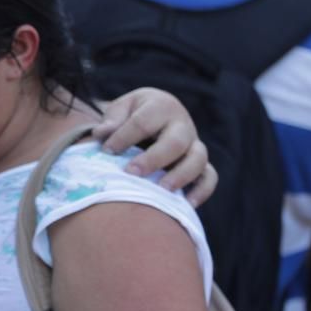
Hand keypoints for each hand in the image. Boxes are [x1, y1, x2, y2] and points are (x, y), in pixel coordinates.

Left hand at [93, 87, 217, 207]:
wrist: (152, 115)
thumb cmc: (131, 115)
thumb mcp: (120, 109)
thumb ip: (111, 121)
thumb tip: (101, 134)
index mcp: (160, 106)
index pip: (144, 122)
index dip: (124, 136)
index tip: (107, 150)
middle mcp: (182, 124)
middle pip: (176, 141)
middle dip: (153, 159)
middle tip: (131, 173)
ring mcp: (194, 144)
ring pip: (198, 158)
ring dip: (181, 175)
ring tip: (161, 190)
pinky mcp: (200, 163)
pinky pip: (209, 177)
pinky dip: (202, 191)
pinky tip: (186, 204)